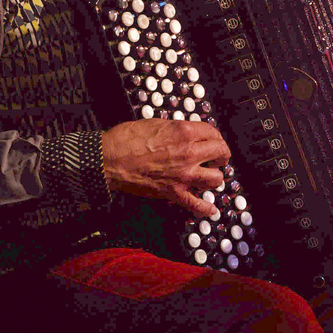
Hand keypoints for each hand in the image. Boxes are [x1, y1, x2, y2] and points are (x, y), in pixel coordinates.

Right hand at [102, 119, 229, 217]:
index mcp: (185, 132)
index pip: (214, 133)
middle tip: (216, 157)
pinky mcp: (174, 192)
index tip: (212, 140)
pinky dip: (205, 208)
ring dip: (214, 176)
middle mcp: (190, 153)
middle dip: (220, 155)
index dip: (215, 137)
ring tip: (209, 175)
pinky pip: (196, 204)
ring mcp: (184, 175)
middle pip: (221, 153)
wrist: (111, 159)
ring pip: (216, 179)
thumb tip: (188, 134)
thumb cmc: (127, 139)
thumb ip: (177, 130)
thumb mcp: (156, 123)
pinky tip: (210, 209)